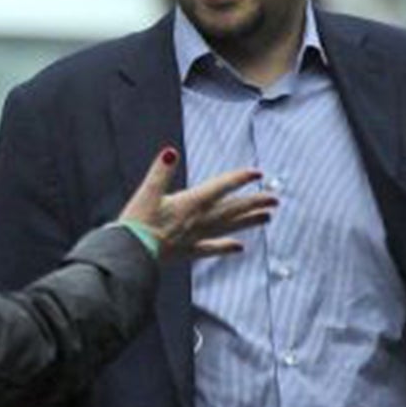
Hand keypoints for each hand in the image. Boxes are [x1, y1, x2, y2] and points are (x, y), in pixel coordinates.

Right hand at [118, 148, 277, 260]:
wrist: (130, 253)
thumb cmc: (137, 223)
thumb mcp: (146, 192)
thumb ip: (160, 172)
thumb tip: (170, 153)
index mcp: (190, 203)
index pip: (221, 187)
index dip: (239, 178)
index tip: (258, 173)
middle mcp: (198, 220)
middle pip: (232, 209)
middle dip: (254, 202)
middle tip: (275, 199)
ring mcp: (195, 237)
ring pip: (228, 227)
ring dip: (249, 222)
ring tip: (267, 218)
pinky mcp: (188, 251)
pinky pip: (212, 248)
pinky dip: (226, 247)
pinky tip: (240, 247)